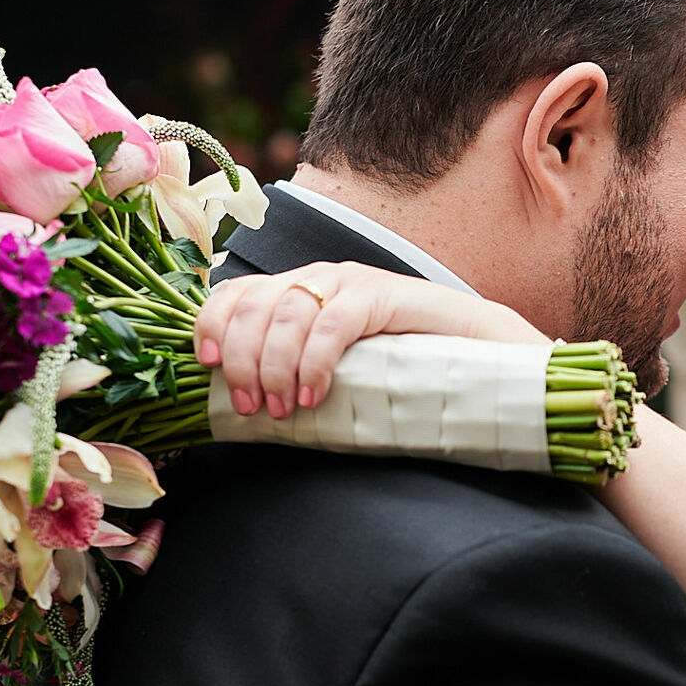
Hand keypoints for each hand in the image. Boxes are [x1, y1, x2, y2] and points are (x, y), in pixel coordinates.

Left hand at [195, 261, 546, 418]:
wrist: (476, 353)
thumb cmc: (403, 370)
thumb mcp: (335, 370)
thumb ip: (294, 372)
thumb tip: (241, 405)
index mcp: (299, 290)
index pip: (235, 292)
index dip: (212, 324)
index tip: (209, 366)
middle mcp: (318, 277)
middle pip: (255, 303)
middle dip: (243, 358)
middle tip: (250, 405)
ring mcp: (351, 282)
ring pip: (288, 312)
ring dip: (275, 365)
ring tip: (283, 408)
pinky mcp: (383, 295)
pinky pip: (334, 323)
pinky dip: (315, 361)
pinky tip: (314, 394)